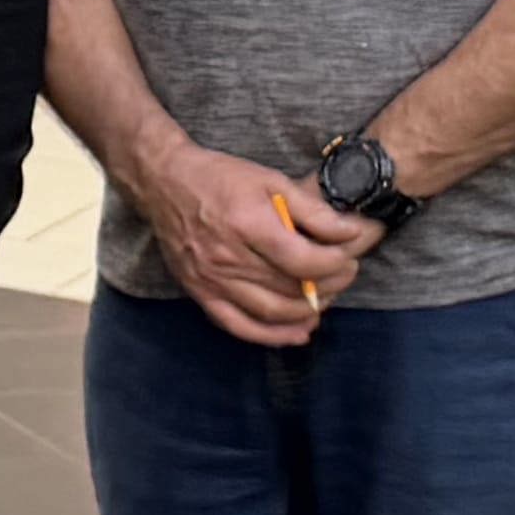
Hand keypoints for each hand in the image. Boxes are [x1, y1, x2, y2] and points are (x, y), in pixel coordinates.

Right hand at [133, 143, 375, 348]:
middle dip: (331, 285)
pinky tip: (298, 333)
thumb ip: (313, 210)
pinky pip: (239, 325)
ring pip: (272, 312)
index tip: (349, 255)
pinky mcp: (200, 292)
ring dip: (308, 311)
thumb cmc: (219, 177)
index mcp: (247, 224)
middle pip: (292, 288)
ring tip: (326, 296)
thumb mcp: (271, 180)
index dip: (336, 264)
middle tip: (345, 273)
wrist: (163, 183)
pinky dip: (271, 336)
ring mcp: (211, 279)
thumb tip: (351, 233)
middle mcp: (227, 257)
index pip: (304, 261)